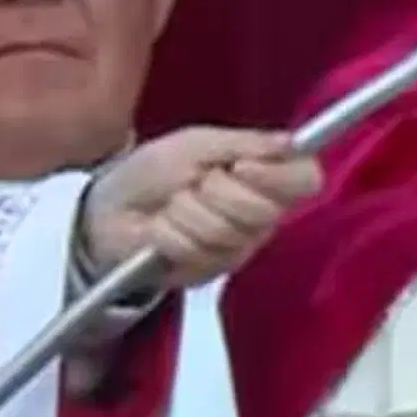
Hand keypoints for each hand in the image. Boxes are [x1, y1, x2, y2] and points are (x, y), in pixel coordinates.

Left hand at [80, 126, 320, 286]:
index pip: (306, 179)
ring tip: (171, 205)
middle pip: (263, 211)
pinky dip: (168, 233)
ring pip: (224, 231)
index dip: (279, 176)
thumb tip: (291, 143)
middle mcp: (261, 216)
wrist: (110, 207)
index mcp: (265, 177)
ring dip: (185, 211)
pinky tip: (161, 229)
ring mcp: (237, 248)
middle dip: (216, 191)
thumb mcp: (196, 143)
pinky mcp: (209, 273)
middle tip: (193, 182)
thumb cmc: (154, 171)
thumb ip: (245, 143)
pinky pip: (195, 251)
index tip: (242, 166)